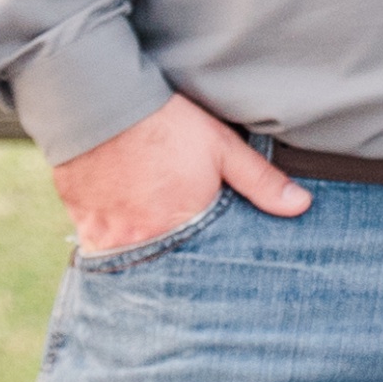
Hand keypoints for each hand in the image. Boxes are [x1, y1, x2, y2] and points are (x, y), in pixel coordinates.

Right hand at [51, 92, 306, 258]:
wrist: (98, 103)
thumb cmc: (165, 124)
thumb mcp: (221, 147)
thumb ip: (261, 181)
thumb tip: (301, 206)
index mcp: (181, 229)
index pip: (201, 270)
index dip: (208, 273)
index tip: (215, 278)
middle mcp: (141, 242)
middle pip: (163, 270)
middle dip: (175, 269)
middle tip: (182, 265)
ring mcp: (107, 236)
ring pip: (128, 263)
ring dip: (142, 258)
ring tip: (153, 248)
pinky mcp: (82, 223)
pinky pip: (97, 248)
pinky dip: (111, 244)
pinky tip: (122, 232)